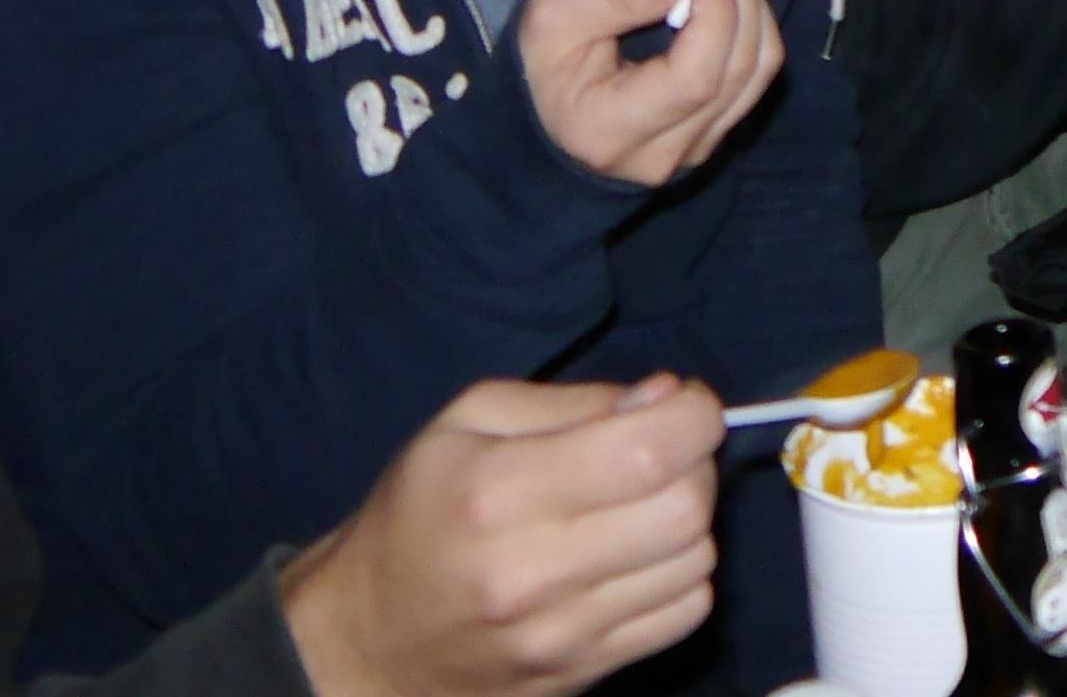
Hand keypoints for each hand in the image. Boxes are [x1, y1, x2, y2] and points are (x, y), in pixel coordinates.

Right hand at [278, 375, 724, 696]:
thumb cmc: (418, 513)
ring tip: (644, 504)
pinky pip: (686, 611)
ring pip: (695, 561)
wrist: (372, 641)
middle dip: (694, 462)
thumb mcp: (468, 422)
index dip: (693, 414)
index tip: (683, 403)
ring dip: (689, 519)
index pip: (649, 451)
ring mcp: (562, 634)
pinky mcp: (584, 671)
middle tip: (661, 451)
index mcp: (500, 492)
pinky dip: (681, 573)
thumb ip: (574, 400)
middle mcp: (534, 572)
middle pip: (684, 508)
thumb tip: (667, 396)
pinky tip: (640, 555)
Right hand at [512, 0, 781, 189]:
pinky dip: (750, 25)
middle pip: (737, 72)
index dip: (716, 12)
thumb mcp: (558, 14)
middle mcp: (661, 155)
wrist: (541, 120)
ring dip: (751, 4)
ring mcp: (692, 152)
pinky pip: (753, 78)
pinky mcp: (711, 136)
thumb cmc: (542, 63)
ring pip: (757, 73)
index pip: (694, 79)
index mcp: (609, 130)